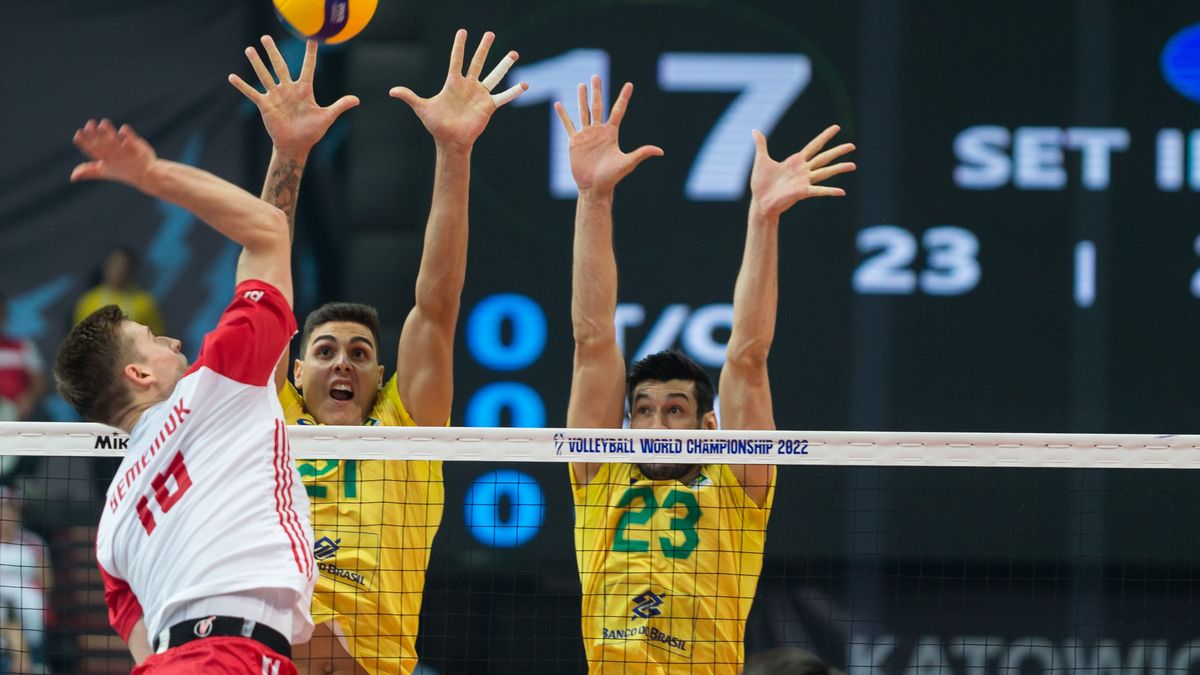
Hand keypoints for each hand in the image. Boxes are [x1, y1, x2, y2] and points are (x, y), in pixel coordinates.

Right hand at [70, 119, 156, 186]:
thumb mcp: (105, 172)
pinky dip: (128, 135)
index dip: (84, 143)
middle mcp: (114, 156)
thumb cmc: (123, 171)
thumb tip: (72, 177)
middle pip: (102, 145)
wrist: (147, 175)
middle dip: (95, 135)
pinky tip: (123, 128)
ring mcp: (126, 152)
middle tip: (89, 124)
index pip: (92, 151)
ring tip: (103, 123)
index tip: (78, 134)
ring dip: (109, 133)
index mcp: (104, 161)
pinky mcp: (138, 148)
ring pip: (116, 142)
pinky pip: (132, 140)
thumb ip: (89, 171)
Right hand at [228, 36, 358, 157]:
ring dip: (257, 63)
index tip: (312, 39)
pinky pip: (252, 93)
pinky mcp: (265, 105)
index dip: (310, 54)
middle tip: (266, 38)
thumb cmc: (311, 131)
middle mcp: (288, 89)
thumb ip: (339, 106)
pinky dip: (242, 86)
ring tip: (249, 50)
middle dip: (273, 52)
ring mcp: (276, 96)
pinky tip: (232, 77)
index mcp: (304, 90)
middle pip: (280, 66)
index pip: (307, 68)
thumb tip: (357, 100)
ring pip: (265, 76)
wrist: (296, 146)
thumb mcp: (326, 117)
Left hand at [390, 29, 526, 150]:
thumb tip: (391, 91)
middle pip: (478, 62)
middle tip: (489, 34)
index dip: (459, 46)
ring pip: (494, 75)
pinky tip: (525, 85)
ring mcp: (480, 94)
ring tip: (513, 54)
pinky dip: (514, 92)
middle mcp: (468, 85)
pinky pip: (503, 97)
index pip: (457, 60)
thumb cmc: (437, 125)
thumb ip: (409, 96)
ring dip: (503, 65)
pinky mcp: (489, 106)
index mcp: (453, 83)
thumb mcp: (422, 108)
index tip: (463, 32)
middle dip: (483, 48)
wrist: (450, 140)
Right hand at [555, 76, 662, 193]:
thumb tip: (660, 151)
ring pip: (583, 112)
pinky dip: (563, 115)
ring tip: (581, 85)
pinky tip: (558, 104)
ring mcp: (586, 134)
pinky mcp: (575, 141)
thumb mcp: (628, 163)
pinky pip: (568, 125)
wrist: (595, 186)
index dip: (624, 97)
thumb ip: (642, 153)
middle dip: (597, 91)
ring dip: (581, 98)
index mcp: (612, 133)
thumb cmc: (612, 176)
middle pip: (598, 106)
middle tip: (596, 76)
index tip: (629, 84)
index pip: (618, 110)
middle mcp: (599, 130)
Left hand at [749, 125, 855, 218]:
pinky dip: (830, 191)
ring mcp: (804, 181)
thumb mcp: (761, 160)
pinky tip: (842, 191)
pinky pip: (819, 191)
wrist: (760, 202)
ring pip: (825, 172)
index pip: (814, 145)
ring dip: (839, 168)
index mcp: (796, 161)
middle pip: (824, 157)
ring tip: (853, 165)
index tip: (836, 128)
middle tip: (852, 145)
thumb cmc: (761, 184)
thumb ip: (761, 144)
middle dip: (838, 151)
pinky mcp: (802, 192)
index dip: (825, 136)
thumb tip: (755, 130)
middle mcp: (803, 170)